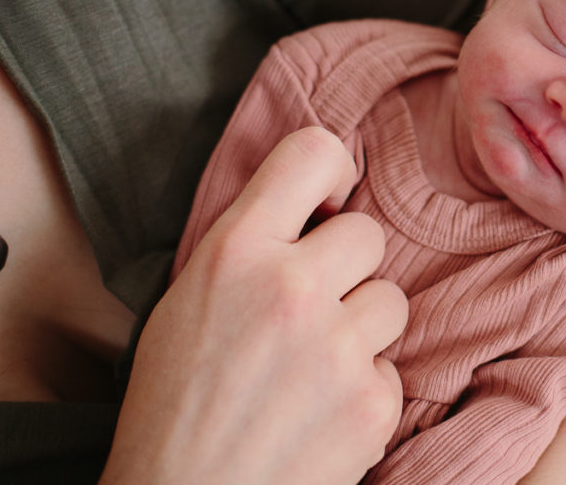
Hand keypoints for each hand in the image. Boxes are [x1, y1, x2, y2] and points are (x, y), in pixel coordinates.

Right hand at [102, 127, 407, 484]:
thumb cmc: (174, 404)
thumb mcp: (187, 301)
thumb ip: (250, 248)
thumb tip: (314, 210)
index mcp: (235, 252)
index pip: (313, 152)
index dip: (331, 170)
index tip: (329, 200)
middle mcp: (291, 288)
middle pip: (368, 234)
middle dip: (346, 267)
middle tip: (312, 307)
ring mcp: (338, 348)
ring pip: (390, 298)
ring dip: (361, 328)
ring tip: (313, 366)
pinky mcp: (371, 403)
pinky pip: (392, 368)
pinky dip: (364, 388)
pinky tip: (320, 412)